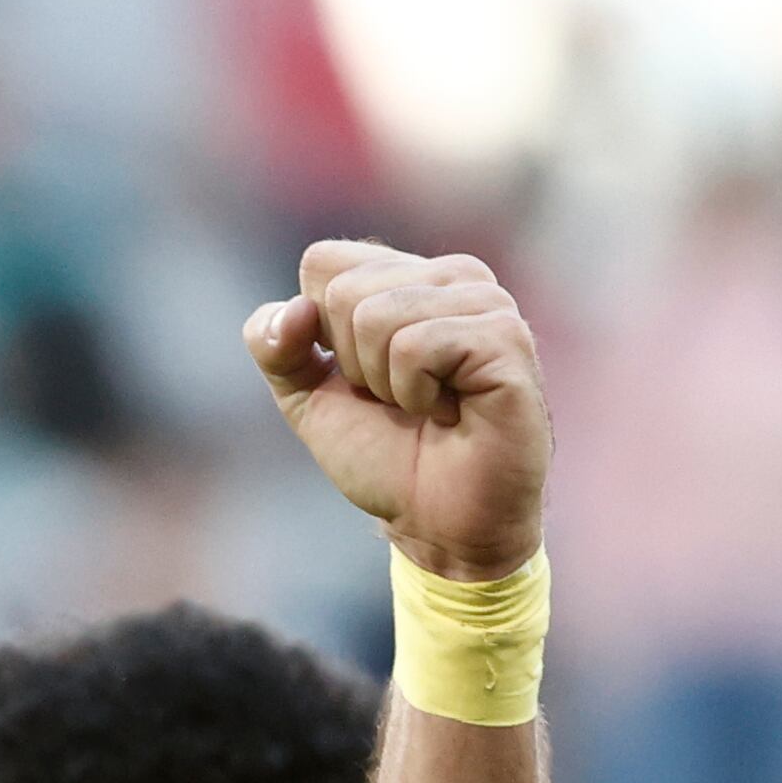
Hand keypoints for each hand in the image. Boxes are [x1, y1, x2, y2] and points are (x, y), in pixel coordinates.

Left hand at [246, 242, 547, 582]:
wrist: (438, 519)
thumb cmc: (385, 455)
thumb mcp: (308, 397)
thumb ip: (276, 347)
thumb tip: (292, 310)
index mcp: (407, 276)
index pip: (322, 262)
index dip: (316, 332)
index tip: (355, 376)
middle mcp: (451, 275)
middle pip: (344, 289)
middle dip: (350, 362)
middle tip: (396, 398)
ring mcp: (485, 300)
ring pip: (377, 314)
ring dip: (383, 382)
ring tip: (425, 405)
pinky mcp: (505, 336)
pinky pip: (415, 345)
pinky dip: (414, 392)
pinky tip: (448, 411)